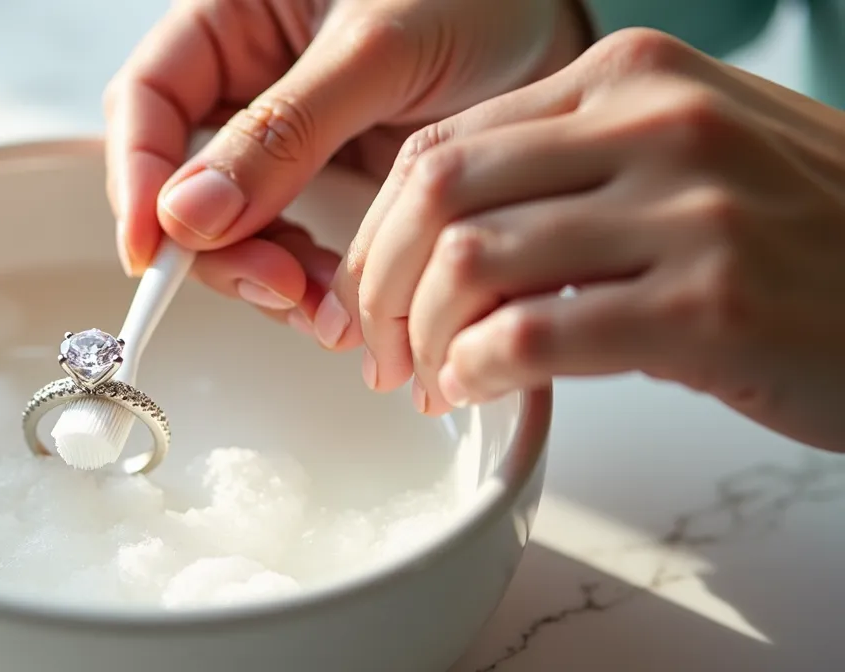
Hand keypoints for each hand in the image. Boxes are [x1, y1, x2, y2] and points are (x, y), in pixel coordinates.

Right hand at [103, 0, 588, 337]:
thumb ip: (283, 131)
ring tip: (325, 307)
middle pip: (180, 179)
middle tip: (275, 286)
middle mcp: (248, 80)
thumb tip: (188, 215)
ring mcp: (286, 139)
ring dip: (264, 276)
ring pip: (230, 224)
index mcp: (235, 17)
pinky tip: (338, 301)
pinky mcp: (326, 183)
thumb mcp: (380, 50)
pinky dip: (304, 283)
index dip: (137, 176)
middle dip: (217, 247)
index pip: (149, 99)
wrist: (565, 35)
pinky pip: (286, 243)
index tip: (154, 250)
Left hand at [336, 28, 844, 451]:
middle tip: (381, 346)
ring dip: (423, 338)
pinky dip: (478, 373)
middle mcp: (657, 123)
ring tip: (428, 378)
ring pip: (471, 262)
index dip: (381, 231)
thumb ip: (572, 169)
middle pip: (437, 193)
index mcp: (632, 77)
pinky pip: (535, 338)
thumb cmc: (808, 235)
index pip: (443, 144)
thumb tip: (440, 242)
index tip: (373, 290)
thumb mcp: (690, 155)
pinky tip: (477, 392)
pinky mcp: (712, 306)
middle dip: (380, 285)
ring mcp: (690, 210)